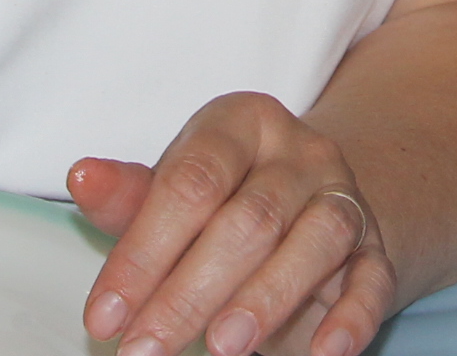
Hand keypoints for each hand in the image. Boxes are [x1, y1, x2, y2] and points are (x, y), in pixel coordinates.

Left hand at [70, 93, 392, 355]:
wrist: (309, 205)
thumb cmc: (222, 202)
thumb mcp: (171, 192)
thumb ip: (130, 196)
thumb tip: (82, 178)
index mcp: (241, 124)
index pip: (192, 181)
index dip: (144, 251)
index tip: (105, 317)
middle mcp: (300, 152)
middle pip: (250, 217)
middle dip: (190, 291)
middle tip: (145, 349)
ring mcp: (343, 196)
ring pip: (317, 239)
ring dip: (267, 297)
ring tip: (221, 347)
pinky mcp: (374, 249)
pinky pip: (371, 280)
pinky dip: (351, 318)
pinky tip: (324, 353)